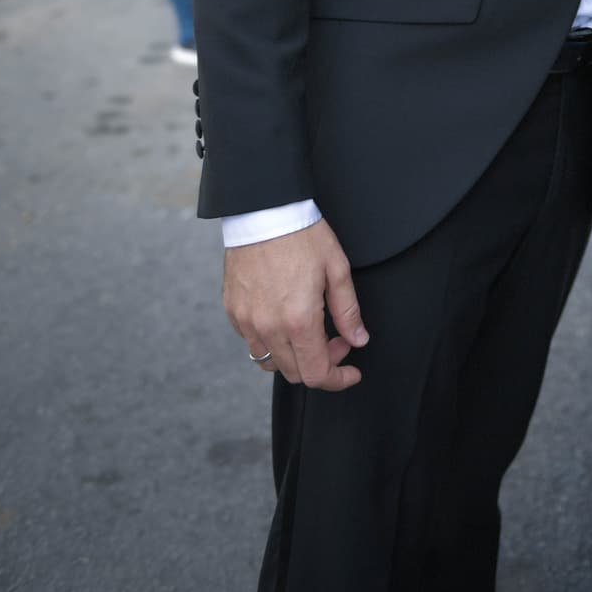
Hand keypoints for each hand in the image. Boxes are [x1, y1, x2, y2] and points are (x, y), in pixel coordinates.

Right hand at [225, 218, 368, 390]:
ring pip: (270, 362)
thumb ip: (348, 310)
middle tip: (337, 339)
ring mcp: (246, 321)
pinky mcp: (233, 311)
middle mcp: (268, 327)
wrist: (263, 211)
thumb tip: (358, 339)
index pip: (317, 374)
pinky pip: (252, 342)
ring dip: (294, 357)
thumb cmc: (302, 235)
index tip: (351, 372)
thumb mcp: (336, 269)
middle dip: (321, 364)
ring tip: (310, 330)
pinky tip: (285, 319)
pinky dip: (272, 341)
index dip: (338, 380)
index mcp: (298, 320)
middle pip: (294, 373)